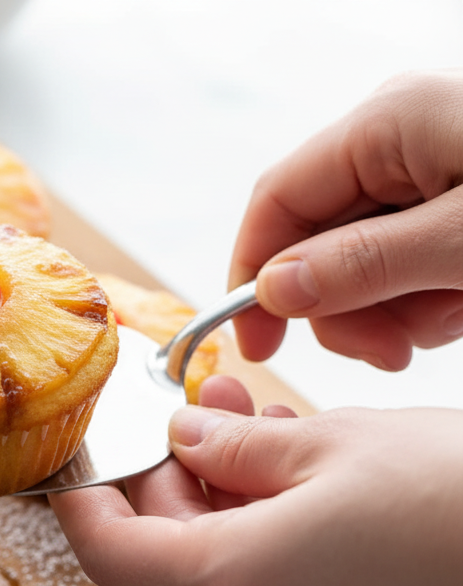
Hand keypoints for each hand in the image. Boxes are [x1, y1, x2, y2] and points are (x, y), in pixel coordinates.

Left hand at [49, 376, 462, 585]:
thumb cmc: (458, 504)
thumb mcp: (326, 446)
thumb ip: (232, 447)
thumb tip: (189, 439)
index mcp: (235, 585)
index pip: (111, 553)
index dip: (83, 503)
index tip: (79, 465)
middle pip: (176, 553)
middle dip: (180, 474)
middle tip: (205, 406)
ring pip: (236, 566)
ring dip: (233, 495)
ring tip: (263, 421)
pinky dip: (278, 530)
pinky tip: (309, 473)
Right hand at [230, 69, 462, 368]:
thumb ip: (366, 264)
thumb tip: (272, 291)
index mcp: (384, 124)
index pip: (276, 201)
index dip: (253, 278)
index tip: (257, 347)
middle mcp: (392, 139)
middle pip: (316, 240)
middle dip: (344, 307)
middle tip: (392, 351)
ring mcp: (423, 165)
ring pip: (358, 259)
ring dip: (392, 310)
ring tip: (454, 316)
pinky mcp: (450, 195)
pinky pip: (403, 258)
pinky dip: (426, 295)